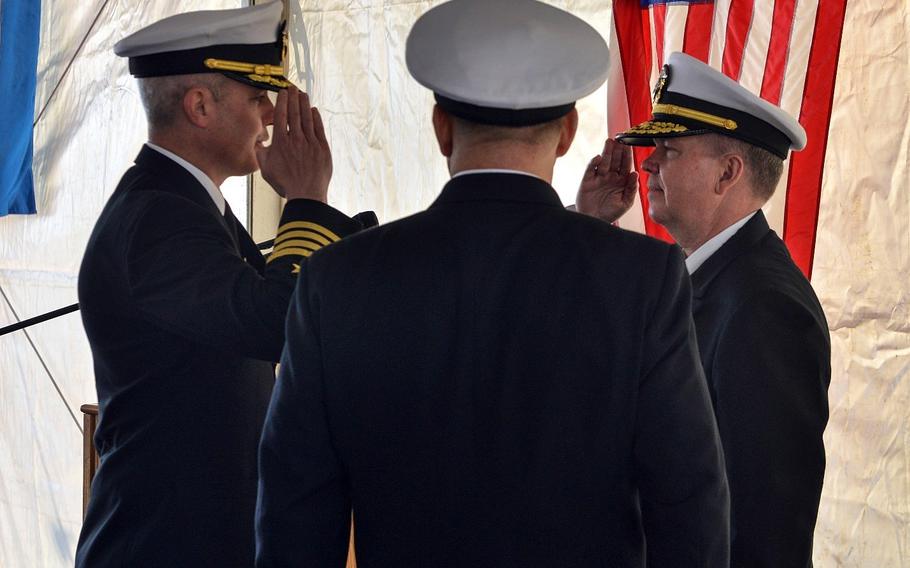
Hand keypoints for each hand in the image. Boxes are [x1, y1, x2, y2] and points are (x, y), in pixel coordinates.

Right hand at [256, 85, 332, 202]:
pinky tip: (313, 110)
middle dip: (293, 98)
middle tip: (292, 86)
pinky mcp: (323, 148)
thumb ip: (259, 152)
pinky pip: (319, 128)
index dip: (282, 102)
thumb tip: (255, 141)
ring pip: (307, 118)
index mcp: (281, 142)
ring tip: (302, 94)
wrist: (306, 194)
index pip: (281, 116)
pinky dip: (316, 118)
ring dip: (304, 104)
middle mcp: (296, 139)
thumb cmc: (284, 183)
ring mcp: (311, 143)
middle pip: (294, 113)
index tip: (282, 92)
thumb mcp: (265, 168)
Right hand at [575, 138, 637, 222]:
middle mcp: (610, 176)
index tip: (629, 144)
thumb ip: (631, 189)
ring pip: (604, 162)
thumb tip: (635, 173)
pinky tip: (598, 158)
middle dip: (617, 149)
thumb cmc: (610, 213)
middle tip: (619, 138)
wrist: (593, 221)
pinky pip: (590, 169)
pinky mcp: (587, 181)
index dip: (627, 155)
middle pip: (615, 160)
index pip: (625, 164)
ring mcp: (598, 177)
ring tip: (609, 141)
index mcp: (621, 180)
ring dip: (606, 152)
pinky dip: (594, 163)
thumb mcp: (625, 203)